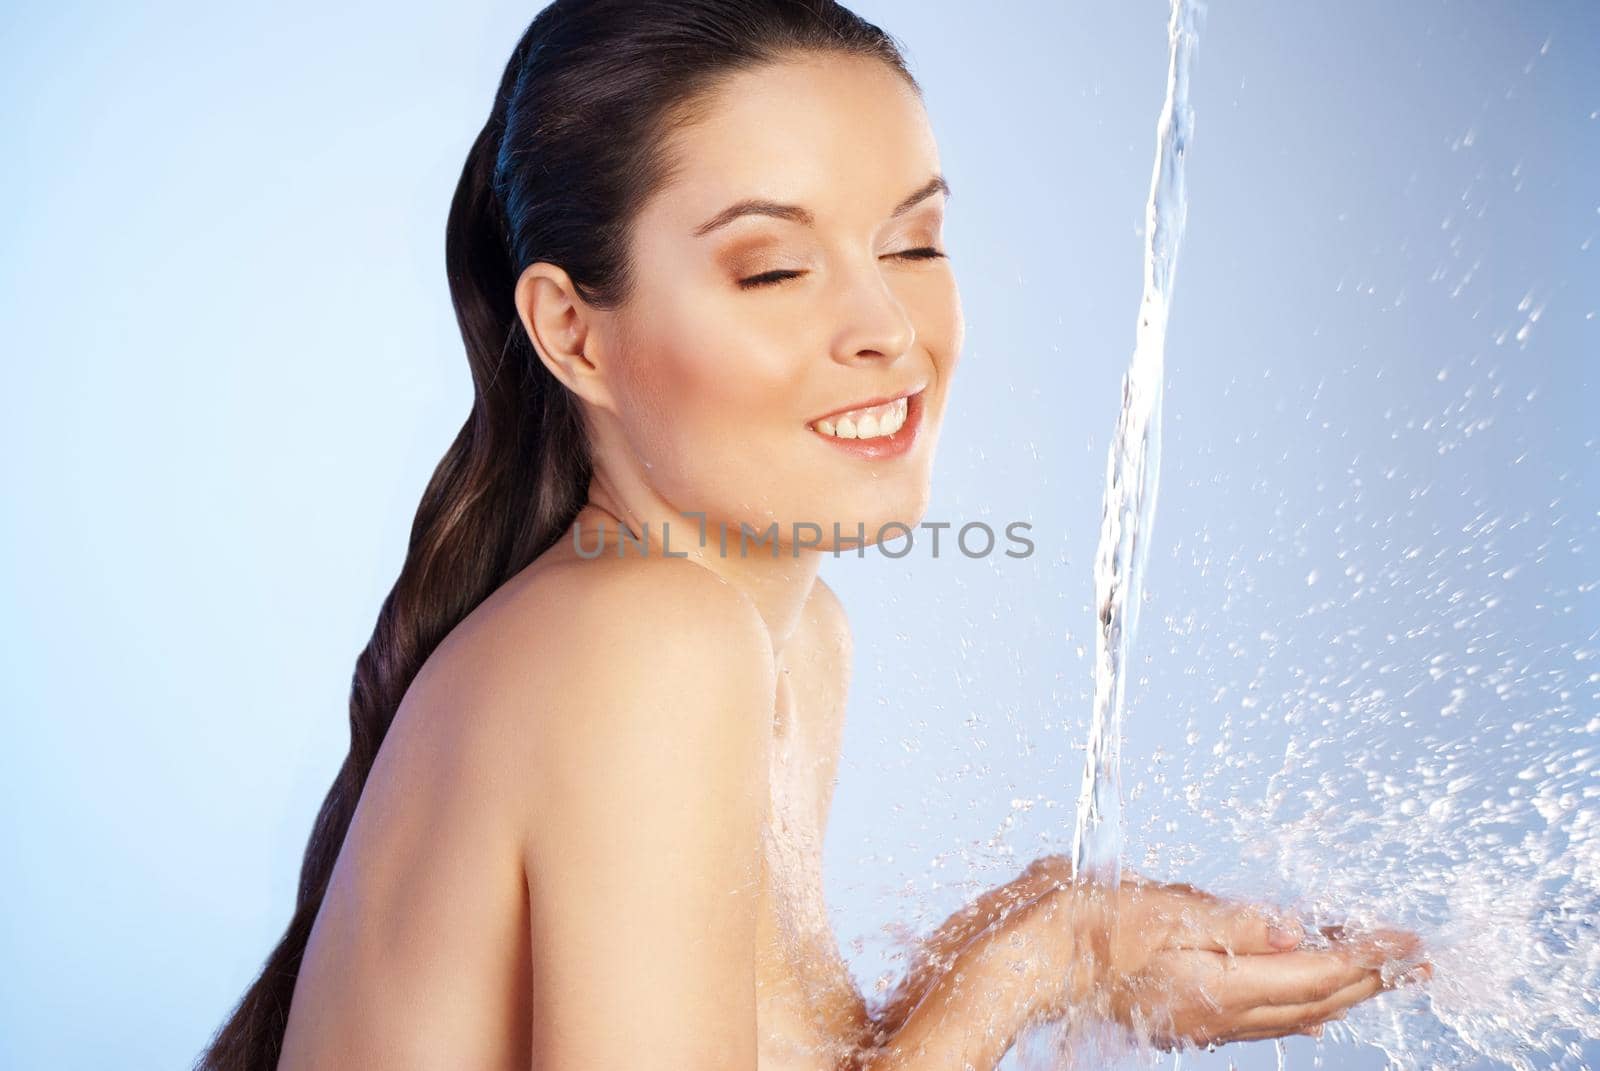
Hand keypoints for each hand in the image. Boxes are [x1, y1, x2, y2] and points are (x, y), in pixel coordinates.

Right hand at [1039, 859, 1432, 1048]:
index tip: (1406, 940)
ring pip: (1293, 1013)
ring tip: (1376, 973)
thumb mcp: (1165, 911)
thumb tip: (1292, 929)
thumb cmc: (1091, 929)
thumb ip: (1235, 922)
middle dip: (1369, 979)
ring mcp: (1205, 1024)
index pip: (1316, 973)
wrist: (1038, 963)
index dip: (1367, 957)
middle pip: (1315, 1001)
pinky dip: (1300, 1002)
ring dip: (1340, 990)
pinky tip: (1311, 1002)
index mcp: (1222, 989)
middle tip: (1414, 960)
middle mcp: (1222, 1017)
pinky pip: (1264, 1018)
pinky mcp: (1189, 1019)